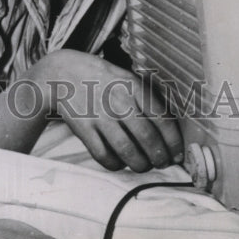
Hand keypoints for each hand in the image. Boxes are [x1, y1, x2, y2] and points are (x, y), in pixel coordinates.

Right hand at [34, 50, 182, 172]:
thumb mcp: (125, 76)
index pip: (161, 118)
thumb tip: (170, 127)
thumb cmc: (100, 77)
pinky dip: (116, 165)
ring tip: (144, 165)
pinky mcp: (83, 129)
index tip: (177, 153)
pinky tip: (120, 162)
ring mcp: (99, 116)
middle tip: (163, 162)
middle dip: (160, 157)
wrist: (61, 73)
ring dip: (141, 164)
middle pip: (147, 138)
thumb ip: (146, 96)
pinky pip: (104, 156)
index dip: (173, 141)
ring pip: (127, 151)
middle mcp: (118, 100)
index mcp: (132, 85)